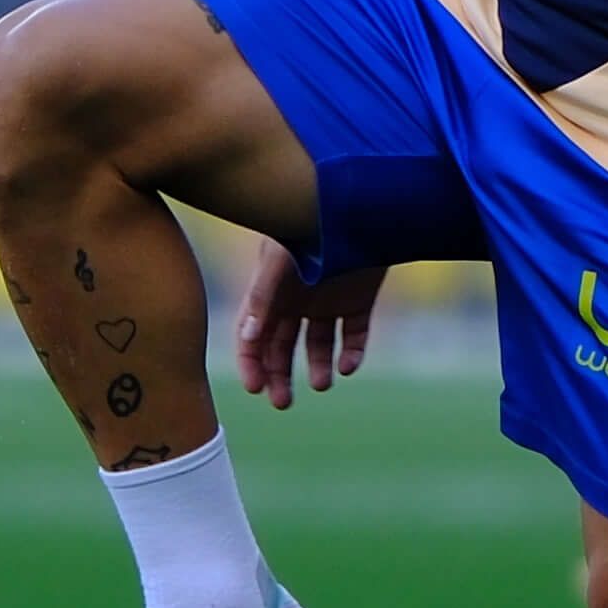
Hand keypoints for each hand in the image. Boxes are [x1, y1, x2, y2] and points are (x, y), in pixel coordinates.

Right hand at [234, 234, 382, 407]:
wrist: (358, 205)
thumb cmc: (309, 226)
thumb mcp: (279, 260)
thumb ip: (262, 297)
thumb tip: (248, 339)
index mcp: (270, 292)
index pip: (253, 336)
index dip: (251, 362)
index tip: (256, 388)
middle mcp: (296, 300)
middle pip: (281, 348)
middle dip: (279, 376)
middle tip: (282, 402)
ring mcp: (328, 301)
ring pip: (318, 346)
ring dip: (317, 368)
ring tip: (321, 383)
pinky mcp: (359, 301)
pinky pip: (354, 335)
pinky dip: (352, 353)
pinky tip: (348, 366)